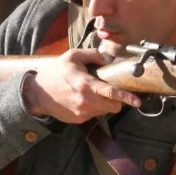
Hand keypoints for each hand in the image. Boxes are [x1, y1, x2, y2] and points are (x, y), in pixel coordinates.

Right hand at [21, 48, 141, 122]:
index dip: (127, 98)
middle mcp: (85, 101)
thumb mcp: (72, 56)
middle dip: (117, 100)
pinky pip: (94, 114)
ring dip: (104, 104)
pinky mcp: (78, 119)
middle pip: (113, 107)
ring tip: (92, 93)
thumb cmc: (55, 72)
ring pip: (104, 111)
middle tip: (110, 92)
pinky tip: (83, 99)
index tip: (138, 101)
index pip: (111, 93)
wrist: (37, 93)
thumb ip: (93, 55)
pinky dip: (94, 108)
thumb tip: (108, 59)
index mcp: (86, 84)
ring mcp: (82, 112)